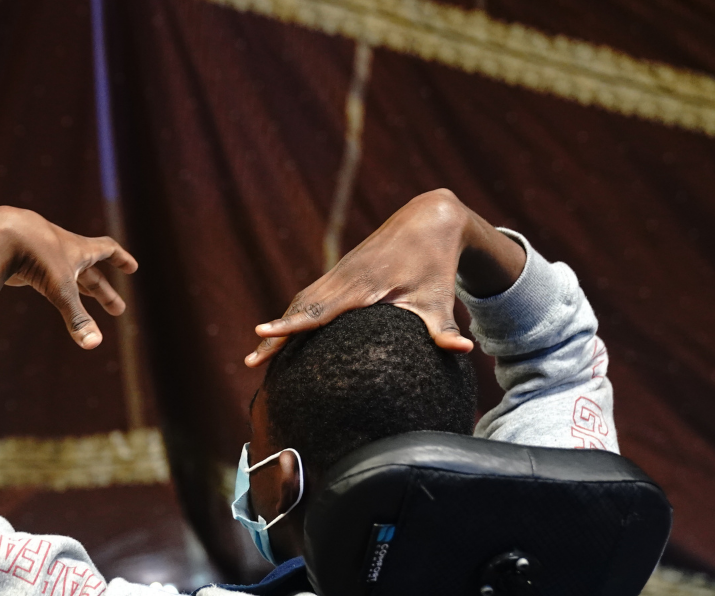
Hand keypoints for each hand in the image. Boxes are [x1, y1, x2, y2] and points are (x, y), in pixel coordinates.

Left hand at [0, 206, 138, 348]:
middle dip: (103, 291)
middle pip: (88, 271)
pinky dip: (42, 279)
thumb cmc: (34, 256)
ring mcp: (38, 251)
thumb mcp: (59, 288)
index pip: (106, 249)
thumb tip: (93, 344)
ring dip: (76, 284)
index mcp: (77, 249)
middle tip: (118, 310)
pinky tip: (36, 283)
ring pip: (62, 268)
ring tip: (83, 297)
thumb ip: (76, 317)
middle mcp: (61, 248)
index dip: (120, 259)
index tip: (132, 268)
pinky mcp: (17, 257)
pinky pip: (34, 268)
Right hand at [244, 189, 525, 365]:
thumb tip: (463, 349)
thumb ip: (444, 329)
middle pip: (299, 308)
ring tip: (259, 355)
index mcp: (363, 285)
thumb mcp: (440, 299)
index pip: (318, 309)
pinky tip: (283, 333)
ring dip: (280, 326)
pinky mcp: (339, 273)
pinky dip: (293, 314)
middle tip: (251, 363)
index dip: (290, 324)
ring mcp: (338, 273)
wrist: (428, 221)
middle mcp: (343, 278)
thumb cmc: (435, 266)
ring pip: (300, 301)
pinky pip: (308, 295)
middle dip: (275, 335)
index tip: (263, 332)